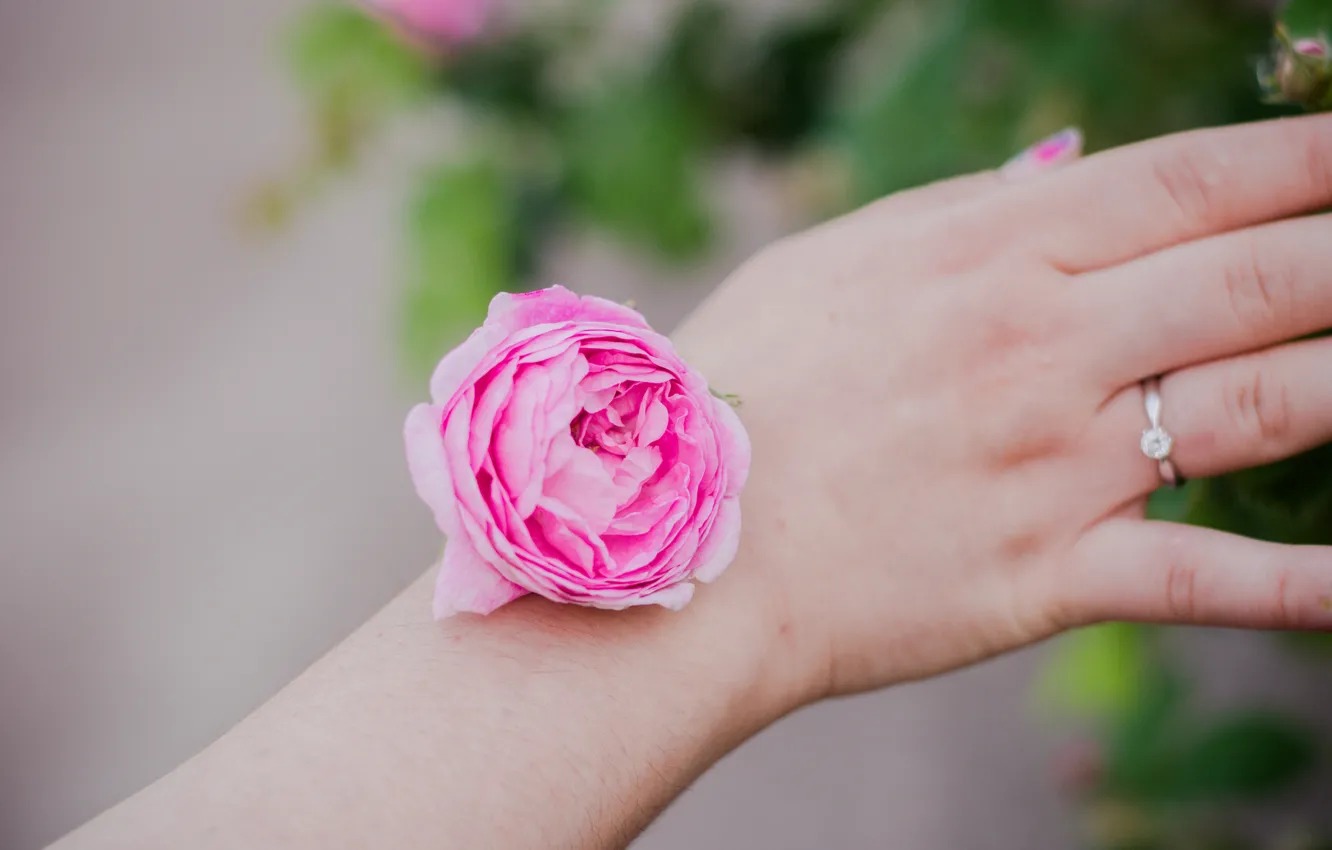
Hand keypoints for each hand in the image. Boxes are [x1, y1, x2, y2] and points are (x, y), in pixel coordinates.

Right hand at [674, 114, 1331, 702]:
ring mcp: (1053, 465)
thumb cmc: (742, 386)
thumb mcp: (836, 262)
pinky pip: (1202, 575)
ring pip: (1263, 404)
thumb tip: (1067, 162)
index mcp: (987, 255)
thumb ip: (961, 207)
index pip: (1189, 180)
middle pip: (1256, 275)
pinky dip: (1306, 582)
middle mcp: (1041, 347)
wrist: (682, 546)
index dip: (1302, 156)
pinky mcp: (1043, 575)